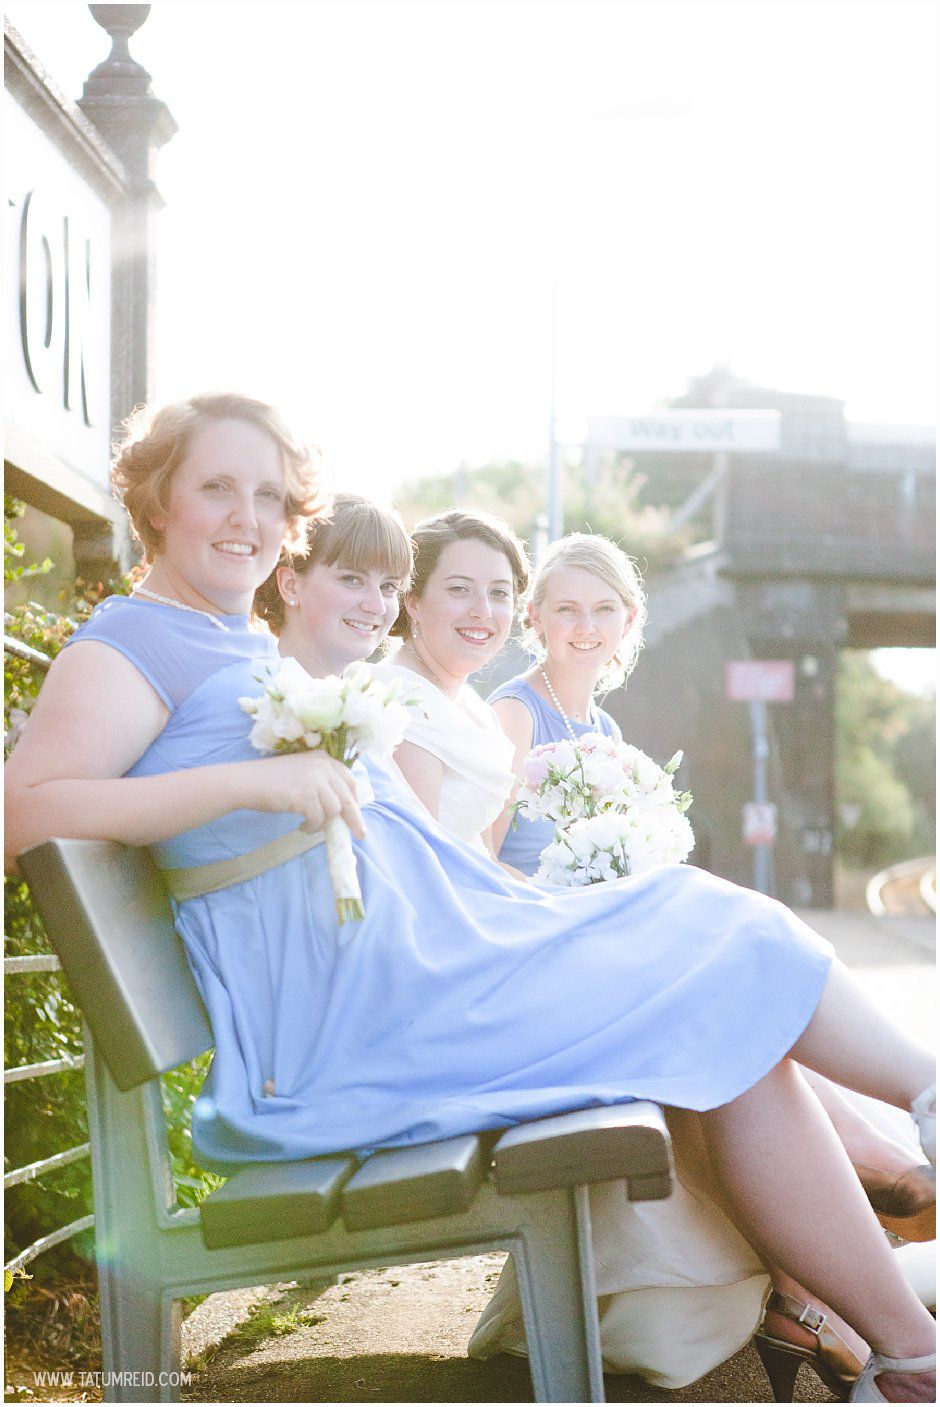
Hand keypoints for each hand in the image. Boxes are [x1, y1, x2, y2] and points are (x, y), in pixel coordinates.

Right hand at [250, 752, 364, 838]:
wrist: (247, 781)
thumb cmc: (272, 780)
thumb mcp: (302, 772)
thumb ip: (321, 781)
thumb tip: (342, 807)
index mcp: (323, 758)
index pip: (349, 779)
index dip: (355, 798)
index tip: (356, 813)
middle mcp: (322, 766)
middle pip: (348, 797)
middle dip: (354, 818)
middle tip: (359, 834)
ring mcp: (314, 780)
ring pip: (334, 810)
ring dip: (324, 823)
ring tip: (311, 826)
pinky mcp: (304, 796)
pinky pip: (318, 818)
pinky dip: (313, 827)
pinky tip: (303, 827)